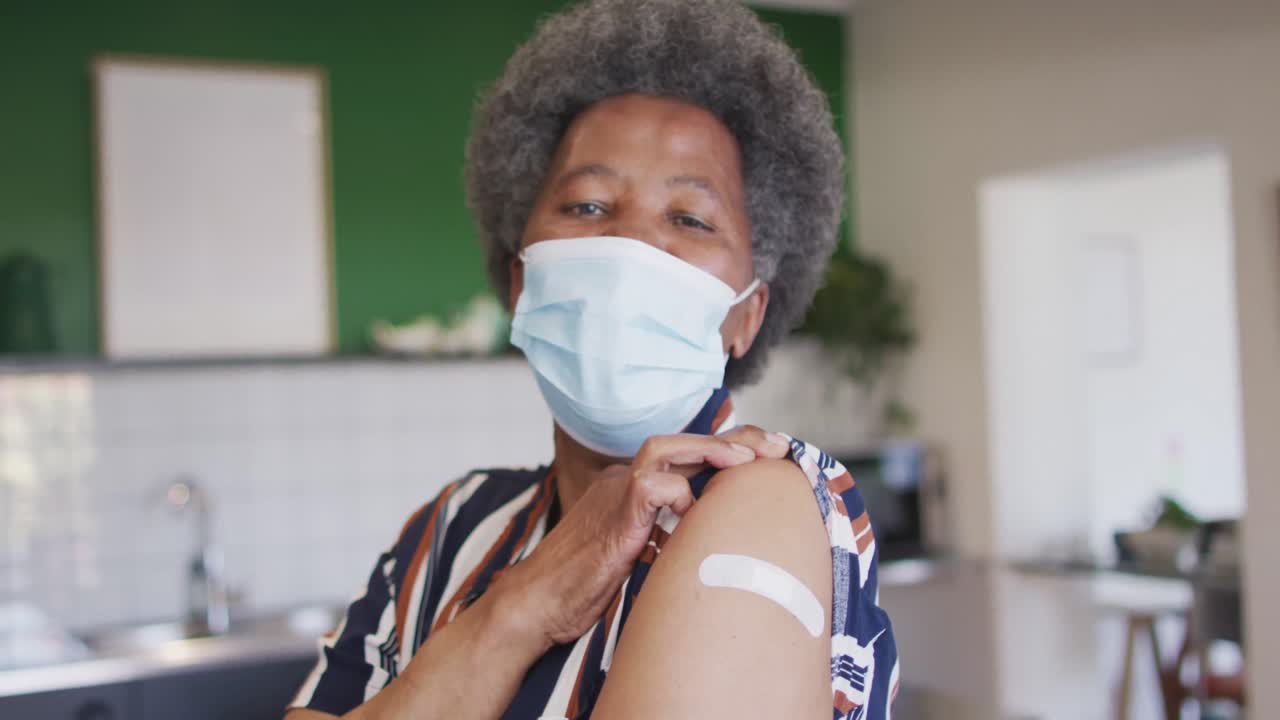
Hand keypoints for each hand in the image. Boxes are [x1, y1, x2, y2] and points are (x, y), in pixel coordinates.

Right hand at [496, 426, 791, 647]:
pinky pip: (650, 488)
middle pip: (684, 442)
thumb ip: (669, 537)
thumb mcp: (640, 555)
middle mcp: (624, 481)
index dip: (729, 450)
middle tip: (777, 446)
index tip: (769, 455)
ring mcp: (615, 494)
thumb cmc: (585, 587)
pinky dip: (679, 496)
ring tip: (749, 460)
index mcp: (633, 488)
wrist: (537, 604)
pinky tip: (695, 514)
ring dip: (711, 449)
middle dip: (735, 439)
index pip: (687, 456)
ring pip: (665, 448)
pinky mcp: (613, 517)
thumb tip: (712, 537)